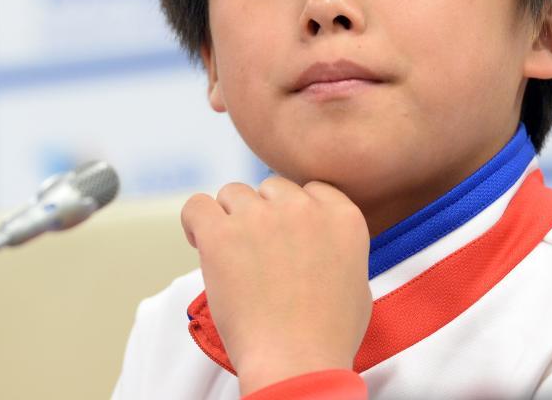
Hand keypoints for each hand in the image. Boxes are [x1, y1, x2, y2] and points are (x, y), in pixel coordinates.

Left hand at [181, 177, 372, 394]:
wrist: (297, 362)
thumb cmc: (327, 336)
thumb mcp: (357, 281)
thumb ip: (337, 246)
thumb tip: (318, 242)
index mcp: (342, 216)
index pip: (309, 189)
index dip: (294, 212)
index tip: (285, 236)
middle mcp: (303, 207)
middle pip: (271, 188)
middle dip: (263, 214)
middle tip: (257, 251)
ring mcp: (261, 217)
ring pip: (234, 193)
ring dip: (231, 217)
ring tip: (230, 253)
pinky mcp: (222, 233)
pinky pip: (196, 205)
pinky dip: (195, 220)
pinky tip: (199, 240)